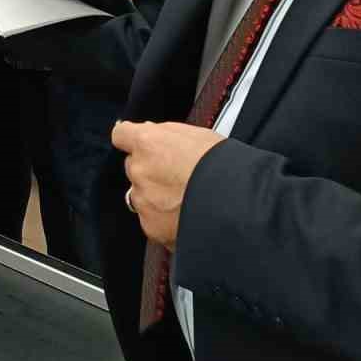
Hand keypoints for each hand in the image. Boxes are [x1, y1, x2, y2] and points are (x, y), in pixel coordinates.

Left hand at [111, 121, 225, 249]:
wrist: (239, 205)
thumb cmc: (225, 166)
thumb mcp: (198, 135)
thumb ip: (167, 134)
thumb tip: (151, 133)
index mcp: (148, 143)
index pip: (122, 135)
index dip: (132, 140)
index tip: (139, 145)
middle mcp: (139, 170)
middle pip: (134, 167)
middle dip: (150, 171)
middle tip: (177, 177)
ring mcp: (144, 201)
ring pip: (141, 196)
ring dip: (156, 197)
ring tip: (187, 201)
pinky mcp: (152, 227)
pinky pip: (152, 220)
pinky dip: (165, 221)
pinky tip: (187, 218)